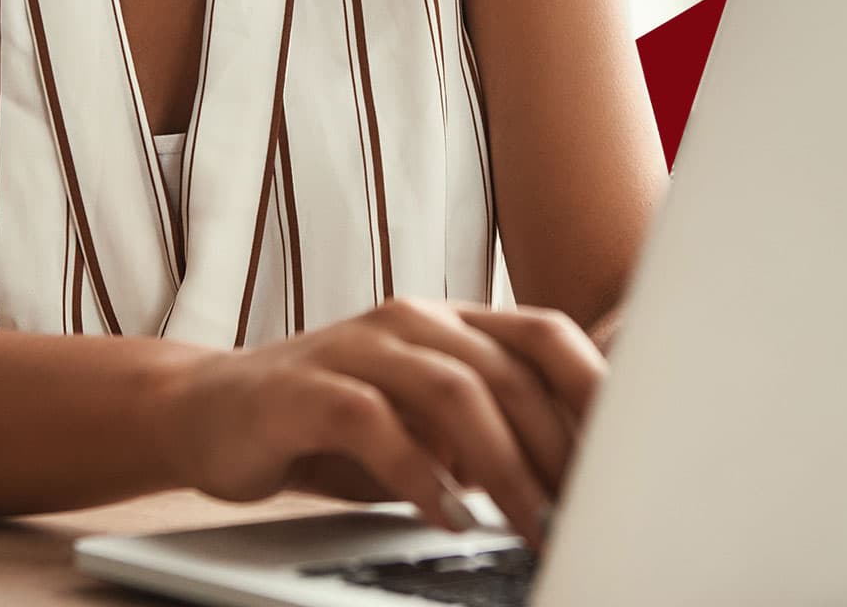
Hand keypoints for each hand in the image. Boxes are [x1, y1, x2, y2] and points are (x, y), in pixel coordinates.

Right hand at [167, 297, 604, 550]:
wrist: (210, 411)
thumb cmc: (332, 422)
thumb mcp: (423, 422)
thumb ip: (491, 431)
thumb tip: (581, 478)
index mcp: (450, 322)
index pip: (545, 335)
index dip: (597, 389)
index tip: (636, 456)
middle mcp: (411, 321)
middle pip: (510, 370)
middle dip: (558, 450)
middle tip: (587, 515)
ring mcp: (356, 347)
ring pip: (454, 390)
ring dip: (503, 467)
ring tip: (529, 525)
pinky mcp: (304, 387)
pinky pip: (374, 422)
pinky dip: (419, 474)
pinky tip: (443, 515)